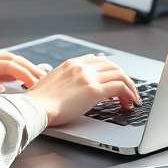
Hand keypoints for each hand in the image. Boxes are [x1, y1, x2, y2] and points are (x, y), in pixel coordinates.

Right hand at [25, 55, 139, 126]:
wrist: (35, 108)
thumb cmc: (39, 101)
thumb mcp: (52, 81)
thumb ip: (65, 79)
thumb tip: (71, 87)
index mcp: (71, 63)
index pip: (98, 60)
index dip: (110, 70)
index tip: (115, 80)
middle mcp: (81, 67)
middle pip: (112, 66)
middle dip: (124, 78)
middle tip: (128, 90)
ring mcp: (88, 77)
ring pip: (119, 75)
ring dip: (129, 87)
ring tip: (132, 98)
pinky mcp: (93, 91)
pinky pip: (119, 88)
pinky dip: (128, 94)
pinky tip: (129, 103)